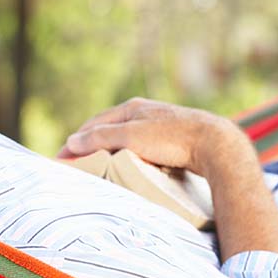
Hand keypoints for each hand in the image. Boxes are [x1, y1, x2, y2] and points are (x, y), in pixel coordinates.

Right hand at [56, 97, 246, 176]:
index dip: (75, 142)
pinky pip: (143, 148)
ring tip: (99, 169)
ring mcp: (159, 125)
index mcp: (131, 108)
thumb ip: (100, 138)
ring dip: (110, 152)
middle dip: (90, 146)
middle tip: (76, 166)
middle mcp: (144, 112)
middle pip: (109, 130)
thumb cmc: (172, 138)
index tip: (61, 160)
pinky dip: (129, 157)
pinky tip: (130, 168)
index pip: (93, 124)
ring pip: (126, 139)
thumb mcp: (131, 137)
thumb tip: (71, 141)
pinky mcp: (173, 139)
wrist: (215, 144)